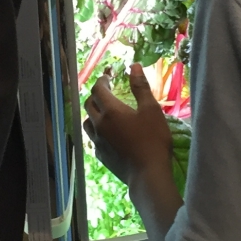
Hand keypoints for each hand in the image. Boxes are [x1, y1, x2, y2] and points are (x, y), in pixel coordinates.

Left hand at [84, 64, 173, 186]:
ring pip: (88, 122)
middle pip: (89, 104)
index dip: (102, 81)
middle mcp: (99, 125)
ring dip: (94, 113)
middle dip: (96, 95)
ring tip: (105, 112)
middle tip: (107, 92)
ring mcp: (98, 142)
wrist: (147, 174)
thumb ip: (140, 87)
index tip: (109, 77)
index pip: (98, 90)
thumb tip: (133, 66)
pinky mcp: (101, 155)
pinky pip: (93, 138)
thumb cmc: (152, 140)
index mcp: (111, 111)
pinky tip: (108, 134)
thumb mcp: (151, 110)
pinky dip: (98, 131)